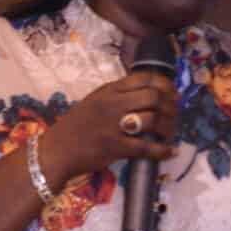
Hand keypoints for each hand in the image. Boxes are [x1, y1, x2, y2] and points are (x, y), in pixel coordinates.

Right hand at [43, 70, 180, 183]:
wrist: (56, 150)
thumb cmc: (75, 127)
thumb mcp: (94, 101)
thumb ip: (116, 96)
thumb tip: (145, 95)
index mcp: (108, 90)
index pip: (144, 78)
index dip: (164, 85)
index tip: (172, 93)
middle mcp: (112, 104)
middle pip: (153, 97)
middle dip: (170, 106)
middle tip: (174, 114)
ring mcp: (114, 125)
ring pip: (152, 120)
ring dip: (168, 127)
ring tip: (170, 133)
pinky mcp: (115, 147)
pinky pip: (146, 147)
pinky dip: (162, 150)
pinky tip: (170, 151)